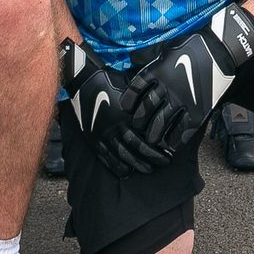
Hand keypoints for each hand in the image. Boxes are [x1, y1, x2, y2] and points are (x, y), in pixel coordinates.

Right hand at [61, 41, 168, 176]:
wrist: (84, 82)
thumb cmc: (111, 82)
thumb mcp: (130, 91)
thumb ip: (142, 104)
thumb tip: (161, 112)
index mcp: (126, 116)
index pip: (144, 139)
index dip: (157, 150)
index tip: (169, 154)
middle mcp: (115, 127)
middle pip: (135, 150)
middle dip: (151, 160)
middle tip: (164, 164)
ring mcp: (103, 135)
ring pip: (121, 156)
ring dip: (136, 165)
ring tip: (148, 169)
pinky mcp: (93, 139)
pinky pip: (106, 157)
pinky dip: (116, 166)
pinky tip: (126, 171)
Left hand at [122, 1, 253, 153]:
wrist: (220, 49)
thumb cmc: (191, 46)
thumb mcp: (166, 48)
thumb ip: (150, 58)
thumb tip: (132, 60)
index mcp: (156, 70)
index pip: (135, 90)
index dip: (128, 102)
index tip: (127, 108)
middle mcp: (166, 87)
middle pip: (145, 110)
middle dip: (139, 122)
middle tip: (139, 127)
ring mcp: (182, 100)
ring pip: (161, 123)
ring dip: (153, 134)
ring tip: (152, 139)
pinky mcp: (197, 109)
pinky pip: (182, 130)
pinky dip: (174, 139)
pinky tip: (170, 143)